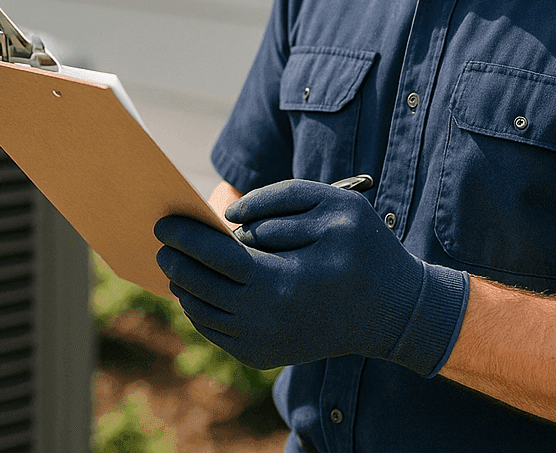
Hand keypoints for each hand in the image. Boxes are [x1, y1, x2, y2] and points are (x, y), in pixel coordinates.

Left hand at [154, 179, 468, 371]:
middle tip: (162, 241)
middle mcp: (265, 321)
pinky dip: (201, 311)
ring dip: (185, 287)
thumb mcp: (335, 204)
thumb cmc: (364, 248)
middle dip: (177, 261)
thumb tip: (231, 216)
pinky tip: (198, 290)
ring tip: (176, 264)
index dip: (186, 238)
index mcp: (280, 283)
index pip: (215, 258)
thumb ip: (278, 198)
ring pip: (203, 314)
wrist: (393, 311)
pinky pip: (217, 333)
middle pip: (200, 289)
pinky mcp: (264, 357)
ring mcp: (263, 345)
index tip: (164, 223)